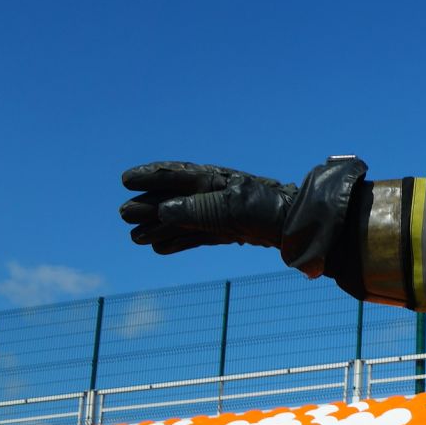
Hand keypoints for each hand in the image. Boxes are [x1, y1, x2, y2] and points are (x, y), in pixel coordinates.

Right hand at [119, 161, 297, 254]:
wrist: (302, 228)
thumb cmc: (269, 210)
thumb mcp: (233, 208)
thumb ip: (199, 209)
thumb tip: (163, 212)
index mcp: (216, 180)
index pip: (176, 175)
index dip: (151, 176)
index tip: (126, 180)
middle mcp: (215, 194)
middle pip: (174, 200)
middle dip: (149, 206)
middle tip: (123, 214)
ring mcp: (221, 213)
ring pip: (183, 220)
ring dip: (159, 228)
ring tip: (135, 238)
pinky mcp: (230, 232)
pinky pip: (198, 236)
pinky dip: (179, 242)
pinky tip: (160, 249)